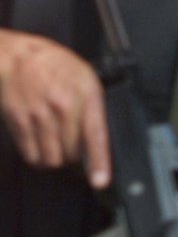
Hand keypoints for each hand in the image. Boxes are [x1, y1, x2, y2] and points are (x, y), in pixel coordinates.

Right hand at [0, 29, 109, 186]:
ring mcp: (40, 116)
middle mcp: (64, 107)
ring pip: (50, 158)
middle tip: (70, 145)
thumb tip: (97, 138)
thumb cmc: (53, 65)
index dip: (99, 161)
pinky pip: (30, 154)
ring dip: (54, 158)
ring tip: (54, 146)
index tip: (100, 180)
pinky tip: (39, 146)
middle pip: (71, 153)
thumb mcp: (85, 77)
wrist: (17, 56)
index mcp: (86, 94)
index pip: (95, 134)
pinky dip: (36, 156)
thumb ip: (93, 106)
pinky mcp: (19, 122)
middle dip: (73, 155)